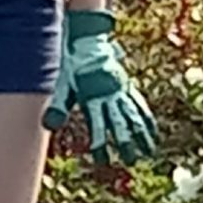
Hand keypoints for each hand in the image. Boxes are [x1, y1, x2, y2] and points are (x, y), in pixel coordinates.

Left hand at [44, 9, 157, 164]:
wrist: (88, 41)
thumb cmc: (72, 65)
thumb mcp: (62, 85)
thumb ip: (58, 106)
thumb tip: (49, 126)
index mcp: (93, 97)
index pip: (98, 126)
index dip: (100, 143)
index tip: (102, 160)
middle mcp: (109, 96)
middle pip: (120, 124)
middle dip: (126, 143)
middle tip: (131, 161)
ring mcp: (121, 92)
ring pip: (135, 116)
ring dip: (142, 135)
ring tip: (148, 152)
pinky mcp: (127, 87)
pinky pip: (140, 106)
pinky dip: (147, 120)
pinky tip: (152, 131)